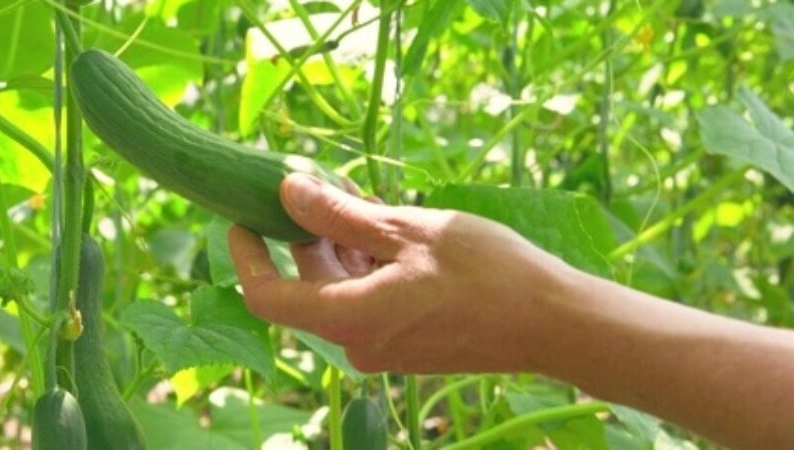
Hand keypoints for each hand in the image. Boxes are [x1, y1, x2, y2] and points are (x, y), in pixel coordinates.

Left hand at [228, 173, 576, 373]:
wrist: (553, 323)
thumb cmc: (486, 274)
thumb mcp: (408, 231)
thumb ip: (340, 216)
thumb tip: (287, 191)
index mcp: (347, 318)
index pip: (267, 296)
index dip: (246, 256)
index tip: (240, 216)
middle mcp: (357, 340)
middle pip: (308, 284)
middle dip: (306, 232)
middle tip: (320, 182)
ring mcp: (384, 345)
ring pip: (342, 287)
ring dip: (342, 242)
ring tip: (361, 194)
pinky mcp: (408, 341)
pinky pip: (370, 298)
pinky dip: (369, 262)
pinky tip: (388, 224)